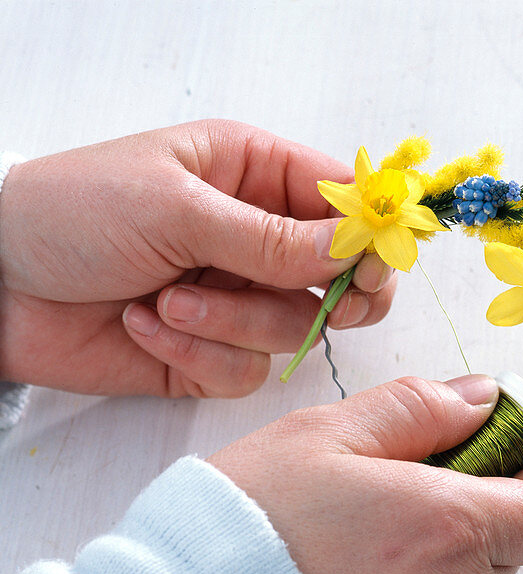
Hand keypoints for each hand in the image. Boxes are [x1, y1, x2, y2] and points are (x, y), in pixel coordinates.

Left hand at [0, 119, 393, 396]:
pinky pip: (245, 369)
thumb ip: (272, 237)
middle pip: (345, 277)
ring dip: (230, 321)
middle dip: (333, 296)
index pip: (343, 203)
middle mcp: (256, 238)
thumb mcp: (175, 208)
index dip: (370, 235)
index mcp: (252, 176)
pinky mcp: (211, 352)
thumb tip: (354, 249)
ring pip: (294, 328)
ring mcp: (237, 297)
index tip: (372, 266)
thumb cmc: (71, 213)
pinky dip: (197, 353)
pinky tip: (145, 325)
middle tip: (327, 305)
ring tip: (166, 301)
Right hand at [207, 374, 522, 573]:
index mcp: (449, 525)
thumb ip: (419, 410)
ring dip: (427, 571)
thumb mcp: (325, 434)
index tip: (485, 464)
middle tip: (398, 497)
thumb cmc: (246, 521)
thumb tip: (486, 400)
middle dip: (468, 521)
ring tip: (346, 551)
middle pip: (501, 556)